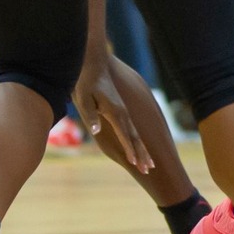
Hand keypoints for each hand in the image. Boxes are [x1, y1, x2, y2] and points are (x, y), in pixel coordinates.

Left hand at [72, 55, 154, 173]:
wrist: (95, 64)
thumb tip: (95, 130)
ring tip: (150, 163)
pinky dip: (137, 141)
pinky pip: (132, 129)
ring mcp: (124, 111)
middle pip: (136, 137)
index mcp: (115, 112)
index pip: (125, 136)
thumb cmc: (86, 82)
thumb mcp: (83, 99)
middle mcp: (123, 113)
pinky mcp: (121, 109)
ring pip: (136, 134)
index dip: (130, 151)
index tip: (136, 164)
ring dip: (143, 149)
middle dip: (143, 154)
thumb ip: (91, 115)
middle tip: (149, 169)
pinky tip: (139, 147)